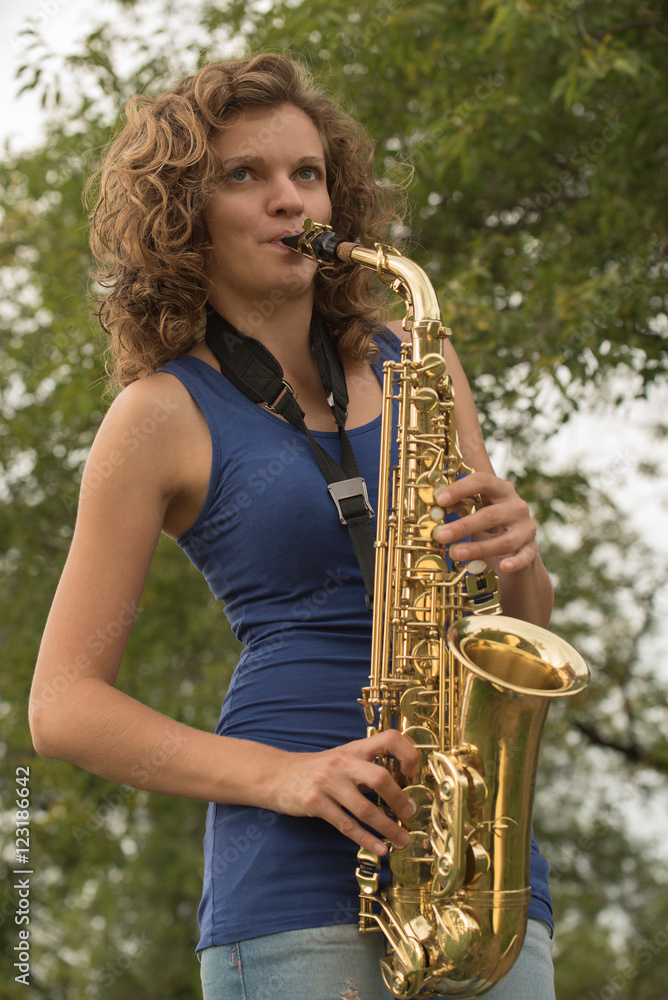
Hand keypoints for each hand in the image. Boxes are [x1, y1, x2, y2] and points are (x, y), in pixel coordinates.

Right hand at [268, 730, 419, 855]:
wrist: (276, 775)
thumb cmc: (316, 769)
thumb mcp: (342, 759)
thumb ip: (366, 768)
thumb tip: (400, 787)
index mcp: (353, 749)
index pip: (388, 739)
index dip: (407, 752)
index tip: (413, 772)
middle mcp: (342, 763)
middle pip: (380, 778)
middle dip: (399, 800)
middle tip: (410, 814)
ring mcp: (327, 782)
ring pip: (365, 809)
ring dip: (387, 828)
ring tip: (402, 839)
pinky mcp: (315, 803)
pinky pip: (346, 825)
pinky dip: (366, 840)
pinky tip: (380, 849)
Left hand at [432, 472, 537, 573]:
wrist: (518, 538)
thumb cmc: (490, 518)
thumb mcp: (478, 507)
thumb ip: (461, 505)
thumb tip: (436, 508)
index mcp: (501, 489)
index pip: (482, 481)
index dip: (460, 489)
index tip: (440, 500)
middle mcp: (516, 506)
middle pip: (491, 515)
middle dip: (463, 526)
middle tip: (440, 535)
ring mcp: (525, 528)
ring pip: (505, 540)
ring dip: (479, 548)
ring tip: (455, 553)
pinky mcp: (530, 548)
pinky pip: (525, 556)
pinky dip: (515, 562)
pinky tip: (503, 566)